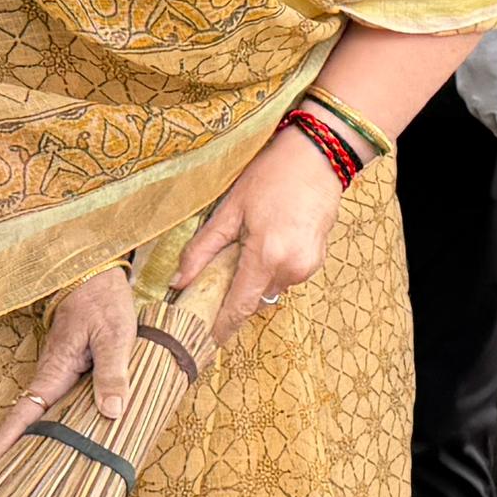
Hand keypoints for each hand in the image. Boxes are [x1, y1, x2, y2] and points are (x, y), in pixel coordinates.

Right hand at [0, 267, 137, 477]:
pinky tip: (61, 455)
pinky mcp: (70, 380)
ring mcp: (58, 382)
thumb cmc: (102, 302)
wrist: (96, 275)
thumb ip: (113, 372)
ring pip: (41, 424)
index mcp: (53, 374)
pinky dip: (54, 437)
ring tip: (27, 491)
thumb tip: (113, 412)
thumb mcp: (114, 335)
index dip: (2, 450)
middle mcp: (49, 382)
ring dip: (32, 453)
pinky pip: (58, 414)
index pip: (20, 420)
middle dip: (10, 465)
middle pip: (25, 431)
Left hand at [177, 127, 347, 328]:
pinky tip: (269, 240)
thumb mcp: (230, 209)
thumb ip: (202, 249)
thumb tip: (177, 281)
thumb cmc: (272, 175)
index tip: (204, 339)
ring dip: (255, 277)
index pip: (238, 307)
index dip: (221, 326)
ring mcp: (308, 267)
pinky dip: (272, 267)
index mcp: (266, 256)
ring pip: (269, 288)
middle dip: (235, 292)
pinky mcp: (317, 262)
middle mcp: (291, 269)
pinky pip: (286, 276)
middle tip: (220, 269)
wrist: (319, 157)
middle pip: (253, 299)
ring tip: (249, 244)